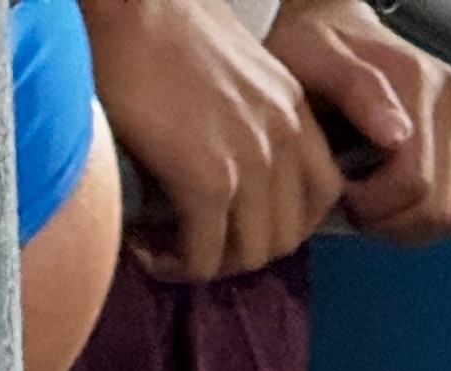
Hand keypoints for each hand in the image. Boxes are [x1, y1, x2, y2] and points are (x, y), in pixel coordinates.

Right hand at [85, 0, 345, 281]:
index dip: (279, 224)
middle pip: (287, 236)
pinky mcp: (209, 180)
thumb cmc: (160, 27)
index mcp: (291, 109)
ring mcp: (251, 160)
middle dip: (240, 254)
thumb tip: (219, 157)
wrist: (130, 3)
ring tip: (168, 251)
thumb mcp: (231, 70)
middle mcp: (283, 135)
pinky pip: (203, 255)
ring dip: (208, 265)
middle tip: (195, 248)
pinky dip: (176, 265)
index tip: (238, 226)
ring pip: (249, 254)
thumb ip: (243, 115)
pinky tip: (147, 249)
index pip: (321, 193)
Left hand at [269, 0, 450, 241]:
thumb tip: (398, 137)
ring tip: (374, 199)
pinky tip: (394, 194)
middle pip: (439, 206)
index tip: (343, 194)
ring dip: (410, 221)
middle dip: (391, 220)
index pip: (416, 184)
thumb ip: (358, 90)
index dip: (374, 208)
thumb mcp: (313, 58)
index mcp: (420, 83)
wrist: (333, 26)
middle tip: (355, 203)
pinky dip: (427, 213)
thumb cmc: (314, 47)